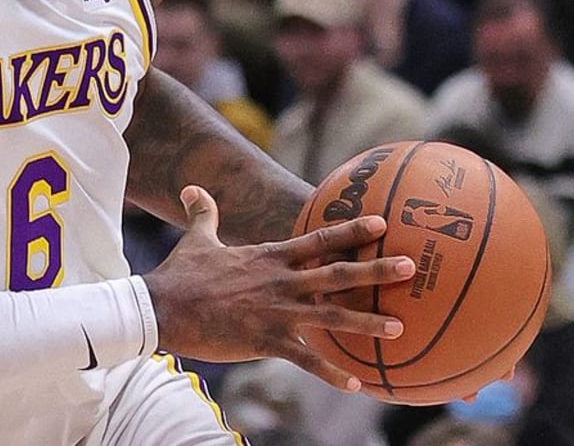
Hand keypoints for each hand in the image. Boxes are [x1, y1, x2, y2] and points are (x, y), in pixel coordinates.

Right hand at [143, 186, 414, 389]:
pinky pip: (305, 360)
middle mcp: (280, 281)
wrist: (163, 307)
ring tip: (399, 326)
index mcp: (270, 257)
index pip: (318, 240)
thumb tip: (192, 189)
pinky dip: (331, 373)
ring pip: (330, 317)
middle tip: (410, 266)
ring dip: (366, 322)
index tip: (382, 223)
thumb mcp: (197, 240)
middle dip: (375, 270)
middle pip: (336, 274)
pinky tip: (356, 385)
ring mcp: (275, 312)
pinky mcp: (265, 341)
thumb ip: (203, 214)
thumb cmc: (182, 275)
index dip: (351, 230)